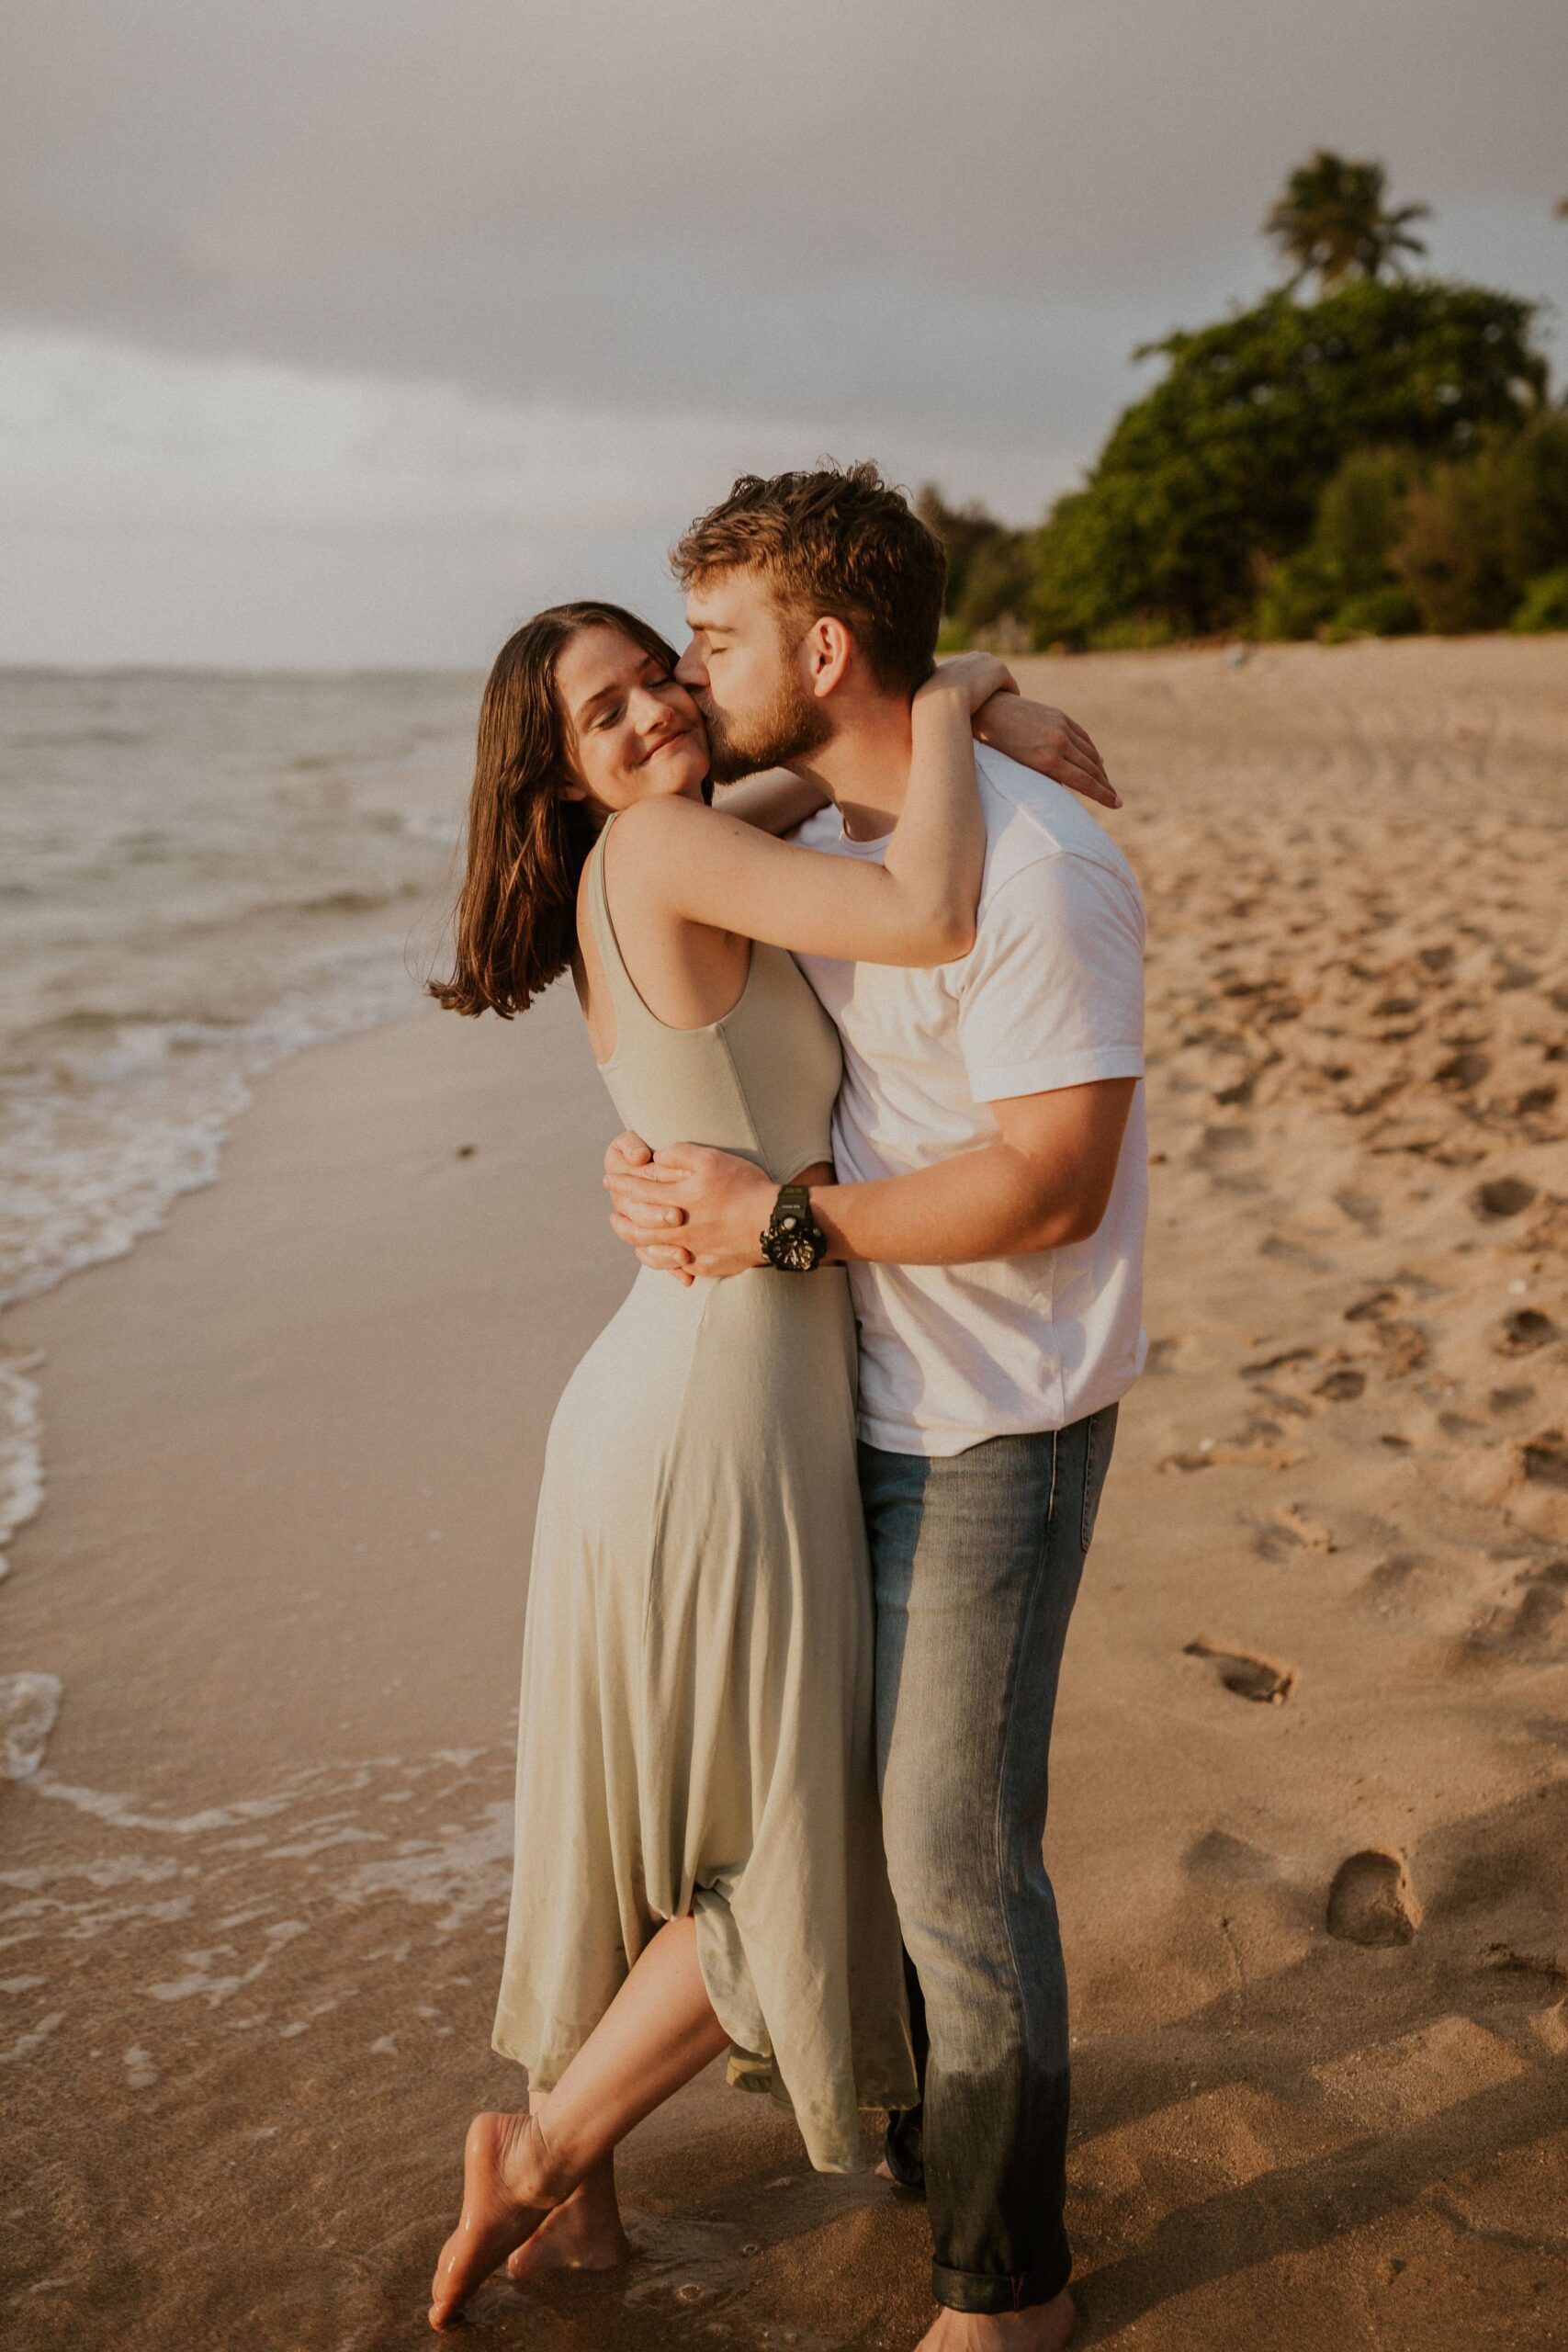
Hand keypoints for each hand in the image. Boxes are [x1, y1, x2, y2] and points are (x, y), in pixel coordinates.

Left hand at [604, 1135, 773, 1280]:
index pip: (639, 1191)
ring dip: (633, 1239)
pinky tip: (656, 1253)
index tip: (609, 1179)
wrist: (774, 1224)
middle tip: (613, 1210)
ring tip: (626, 1232)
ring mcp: (691, 1249)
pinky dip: (658, 1259)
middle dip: (621, 1216)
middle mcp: (679, 1227)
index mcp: (679, 1198)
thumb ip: (681, 1154)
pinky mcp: (704, 1265)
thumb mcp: (713, 1160)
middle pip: (637, 1225)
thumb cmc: (745, 1187)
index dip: (621, 1184)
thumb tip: (656, 1156)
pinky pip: (673, 1266)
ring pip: (650, 1249)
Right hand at [921, 651, 1017, 714]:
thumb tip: (926, 713)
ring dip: (1001, 689)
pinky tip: (1011, 708)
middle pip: (986, 670)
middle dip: (989, 684)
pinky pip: (1010, 684)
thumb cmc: (930, 709)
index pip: (968, 670)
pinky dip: (1011, 694)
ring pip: (999, 677)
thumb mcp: (926, 704)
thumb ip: (931, 703)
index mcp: (953, 663)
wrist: (942, 703)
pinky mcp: (1000, 671)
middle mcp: (970, 657)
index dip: (973, 686)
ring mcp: (986, 662)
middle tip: (993, 702)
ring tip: (1004, 706)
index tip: (977, 700)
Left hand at [974, 694, 1118, 808]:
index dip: (1102, 794)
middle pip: (1091, 768)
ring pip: (1090, 752)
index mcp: (1047, 761)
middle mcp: (1059, 743)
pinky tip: (1096, 760)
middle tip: (1116, 799)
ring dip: (1101, 770)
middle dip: (1105, 785)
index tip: (1116, 804)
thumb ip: (1044, 778)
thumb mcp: (1020, 769)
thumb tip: (1067, 789)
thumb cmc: (997, 746)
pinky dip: (1092, 751)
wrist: (989, 710)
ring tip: (1106, 783)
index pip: (1084, 781)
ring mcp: (1062, 727)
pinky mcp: (1061, 716)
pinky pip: (1083, 737)